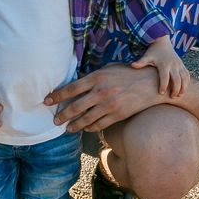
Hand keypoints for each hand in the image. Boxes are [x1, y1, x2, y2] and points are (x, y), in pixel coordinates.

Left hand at [44, 63, 163, 132]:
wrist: (151, 84)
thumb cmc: (128, 74)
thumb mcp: (109, 69)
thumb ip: (93, 76)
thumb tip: (77, 84)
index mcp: (97, 77)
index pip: (71, 89)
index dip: (57, 96)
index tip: (47, 101)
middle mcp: (101, 92)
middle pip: (75, 107)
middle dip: (62, 115)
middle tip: (54, 120)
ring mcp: (109, 105)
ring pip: (86, 119)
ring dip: (74, 125)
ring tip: (67, 128)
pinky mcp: (117, 115)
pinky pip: (99, 125)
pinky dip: (90, 128)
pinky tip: (85, 128)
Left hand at [131, 38, 190, 97]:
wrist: (163, 42)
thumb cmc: (153, 51)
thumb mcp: (147, 56)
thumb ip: (141, 62)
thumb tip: (132, 66)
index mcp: (164, 64)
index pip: (165, 78)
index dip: (163, 86)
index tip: (161, 93)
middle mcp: (173, 65)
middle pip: (177, 80)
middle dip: (176, 89)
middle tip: (172, 97)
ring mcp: (179, 65)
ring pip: (185, 78)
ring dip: (183, 88)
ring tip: (179, 96)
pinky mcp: (183, 65)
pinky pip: (187, 75)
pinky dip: (187, 83)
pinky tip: (183, 89)